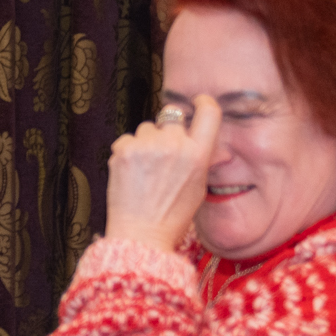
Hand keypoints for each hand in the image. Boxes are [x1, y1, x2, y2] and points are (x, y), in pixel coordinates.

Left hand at [105, 94, 222, 252]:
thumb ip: (202, 160)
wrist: (142, 234)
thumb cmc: (172, 216)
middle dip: (167, 132)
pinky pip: (127, 139)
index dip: (203, 103)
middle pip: (171, 118)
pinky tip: (131, 173)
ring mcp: (147, 145)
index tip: (198, 101)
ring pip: (147, 128)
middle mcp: (175, 145)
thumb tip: (211, 146)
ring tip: (146, 170)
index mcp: (199, 154)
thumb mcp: (198, 187)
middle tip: (162, 156)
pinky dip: (127, 152)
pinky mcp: (123, 149)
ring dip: (146, 142)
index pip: (209, 113)